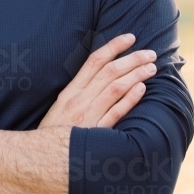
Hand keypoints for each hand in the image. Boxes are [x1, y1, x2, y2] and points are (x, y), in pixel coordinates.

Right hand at [39, 33, 156, 128]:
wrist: (42, 156)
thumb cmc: (55, 130)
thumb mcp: (61, 106)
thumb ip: (79, 91)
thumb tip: (101, 75)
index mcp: (71, 90)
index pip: (94, 61)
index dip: (113, 47)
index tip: (130, 38)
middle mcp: (79, 99)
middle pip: (109, 71)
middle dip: (131, 59)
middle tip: (150, 53)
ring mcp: (88, 114)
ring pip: (115, 88)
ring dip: (135, 75)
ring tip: (152, 68)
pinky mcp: (96, 131)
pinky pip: (115, 112)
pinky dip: (129, 99)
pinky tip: (142, 89)